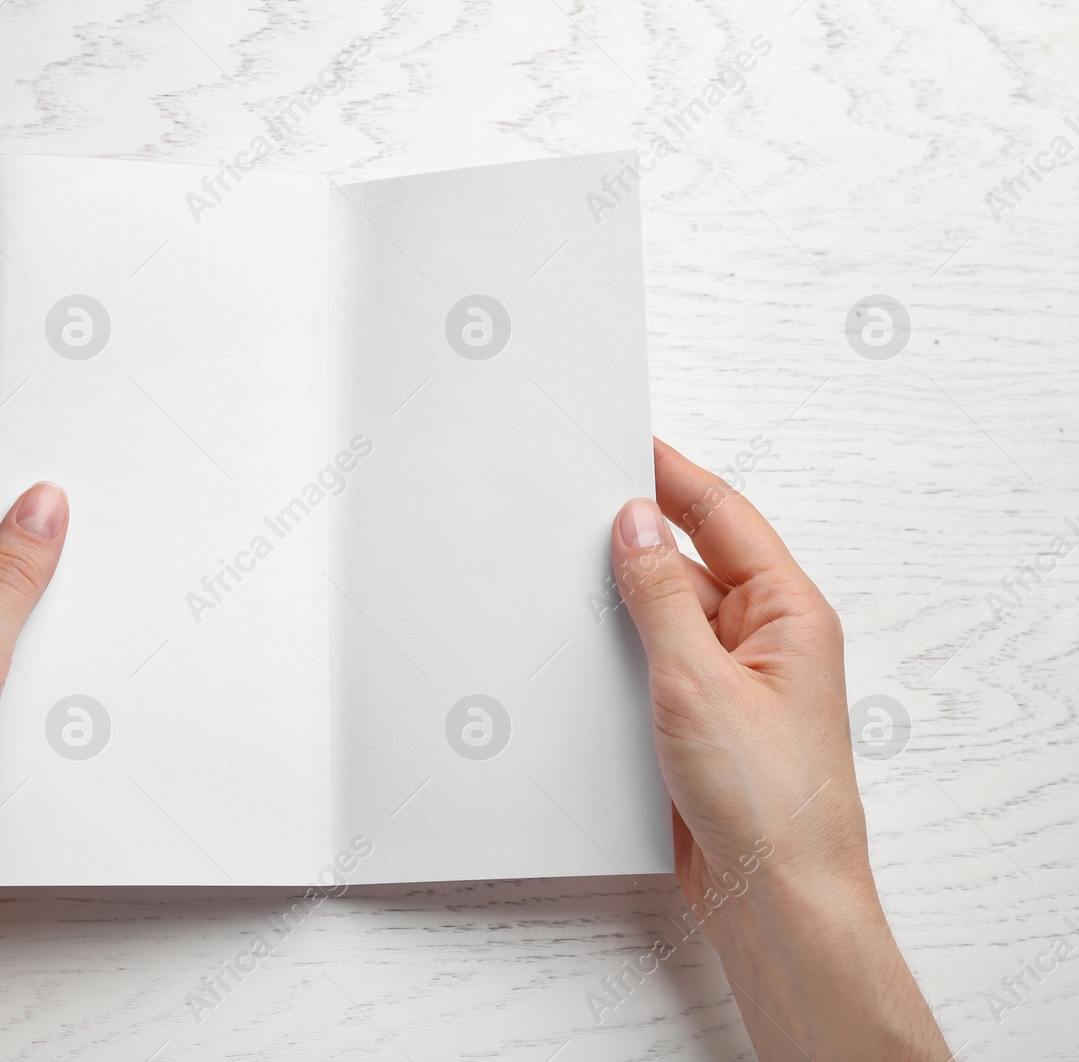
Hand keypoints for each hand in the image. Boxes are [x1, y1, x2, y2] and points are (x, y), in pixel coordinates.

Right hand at [610, 439, 946, 1059]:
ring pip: (665, 617)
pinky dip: (616, 654)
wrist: (775, 903)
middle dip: (633, 538)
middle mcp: (764, 641)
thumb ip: (662, 595)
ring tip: (558, 578)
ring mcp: (731, 684)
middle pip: (691, 562)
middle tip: (570, 508)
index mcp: (788, 613)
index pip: (722, 516)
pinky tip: (575, 653)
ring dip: (620, 602)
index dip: (672, 475)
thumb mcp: (698, 680)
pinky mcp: (700, 724)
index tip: (625, 442)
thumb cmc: (768, 802)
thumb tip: (635, 523)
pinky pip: (652, 666)